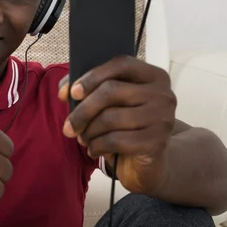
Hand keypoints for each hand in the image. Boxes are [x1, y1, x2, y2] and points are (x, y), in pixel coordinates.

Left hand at [58, 55, 176, 194]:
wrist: (151, 161)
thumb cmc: (127, 125)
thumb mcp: (111, 103)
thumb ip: (89, 89)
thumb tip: (65, 91)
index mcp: (153, 76)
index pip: (121, 64)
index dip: (93, 76)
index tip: (72, 92)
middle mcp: (162, 94)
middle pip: (111, 91)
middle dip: (83, 110)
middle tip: (68, 126)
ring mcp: (162, 118)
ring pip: (111, 118)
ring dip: (89, 131)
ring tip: (84, 138)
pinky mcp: (157, 142)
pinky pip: (116, 140)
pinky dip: (97, 146)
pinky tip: (94, 149)